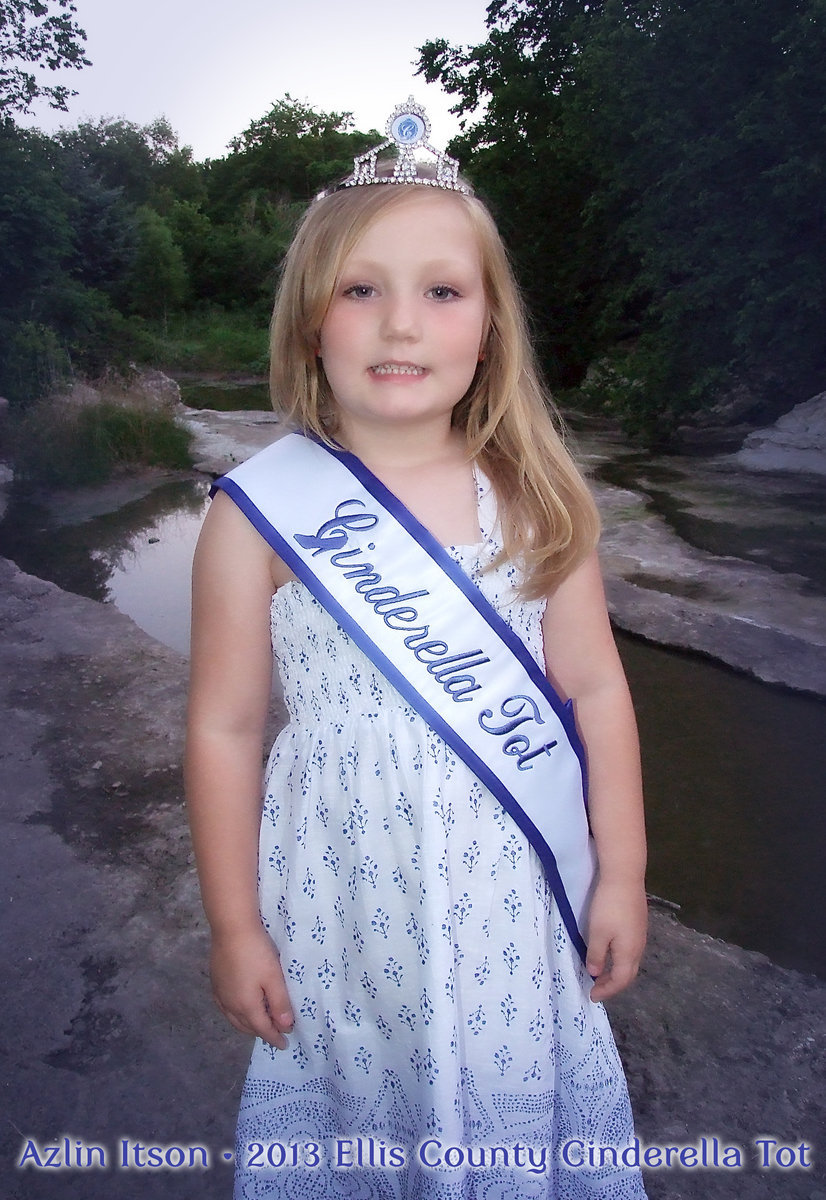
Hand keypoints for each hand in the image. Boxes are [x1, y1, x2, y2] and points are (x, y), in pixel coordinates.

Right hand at [209, 925, 293, 1048]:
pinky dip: (234, 1014)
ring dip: (247, 1024)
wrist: (232, 929)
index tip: (284, 1044)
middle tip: (274, 1033)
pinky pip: (224, 1007)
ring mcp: (220, 994)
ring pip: (234, 1018)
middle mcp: (230, 1005)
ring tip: (259, 1024)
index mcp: (246, 1006)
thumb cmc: (257, 953)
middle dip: (261, 1032)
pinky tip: (238, 1008)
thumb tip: (285, 1027)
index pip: (262, 1029)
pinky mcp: (215, 982)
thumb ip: (280, 1004)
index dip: (274, 1037)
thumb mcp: (274, 978)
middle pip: (247, 1026)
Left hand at [586, 878, 647, 1001]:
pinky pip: (631, 950)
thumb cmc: (608, 907)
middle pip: (628, 974)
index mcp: (629, 953)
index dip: (607, 990)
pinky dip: (619, 959)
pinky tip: (610, 952)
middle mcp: (638, 947)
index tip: (592, 996)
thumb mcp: (597, 932)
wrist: (625, 877)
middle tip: (597, 988)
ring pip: (630, 962)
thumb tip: (596, 973)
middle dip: (613, 984)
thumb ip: (597, 955)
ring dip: (616, 971)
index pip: (620, 981)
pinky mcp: (638, 924)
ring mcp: (640, 935)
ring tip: (601, 973)